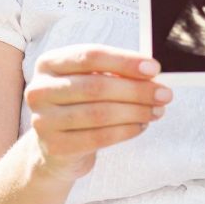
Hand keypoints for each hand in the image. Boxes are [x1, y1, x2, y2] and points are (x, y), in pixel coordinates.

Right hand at [25, 46, 170, 182]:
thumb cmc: (79, 105)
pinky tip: (141, 126)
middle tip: (164, 94)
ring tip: (157, 111)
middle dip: (136, 90)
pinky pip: (98, 138)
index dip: (124, 61)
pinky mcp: (54, 146)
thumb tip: (151, 74)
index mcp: (49, 63)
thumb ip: (114, 73)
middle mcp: (40, 89)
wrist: (55, 148)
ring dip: (135, 112)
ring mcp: (43, 120)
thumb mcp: (90, 81)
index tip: (154, 68)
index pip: (90, 56)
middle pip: (96, 86)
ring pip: (99, 113)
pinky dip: (125, 131)